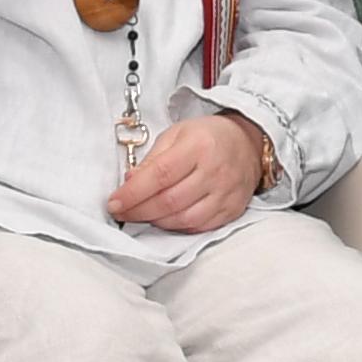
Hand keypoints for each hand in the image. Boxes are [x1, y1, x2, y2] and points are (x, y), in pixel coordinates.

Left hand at [106, 111, 267, 233]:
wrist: (248, 144)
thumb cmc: (207, 137)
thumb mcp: (176, 134)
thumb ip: (152, 159)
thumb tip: (129, 182)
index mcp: (198, 146)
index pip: (160, 175)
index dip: (133, 192)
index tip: (114, 202)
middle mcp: (215, 172)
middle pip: (170, 201)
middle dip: (139, 210)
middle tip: (121, 212)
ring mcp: (226, 194)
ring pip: (183, 219)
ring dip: (156, 221)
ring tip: (142, 214)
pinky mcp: (232, 210)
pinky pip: (199, 227)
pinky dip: (177, 226)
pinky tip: (166, 219)